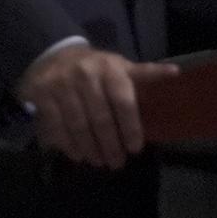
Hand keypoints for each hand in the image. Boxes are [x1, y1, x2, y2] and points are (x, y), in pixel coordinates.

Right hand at [16, 43, 177, 169]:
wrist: (52, 54)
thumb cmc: (94, 68)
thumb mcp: (119, 66)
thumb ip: (144, 74)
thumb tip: (175, 73)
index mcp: (109, 68)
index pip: (123, 102)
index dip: (130, 128)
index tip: (134, 149)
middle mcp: (84, 74)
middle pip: (100, 118)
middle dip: (110, 144)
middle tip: (116, 163)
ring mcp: (60, 84)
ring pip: (78, 124)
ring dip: (90, 148)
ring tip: (99, 161)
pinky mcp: (41, 94)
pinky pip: (56, 125)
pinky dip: (67, 143)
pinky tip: (77, 154)